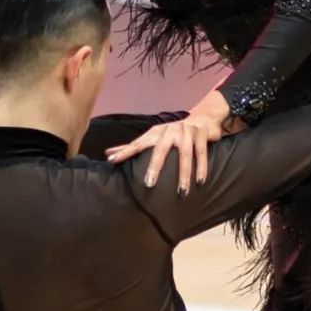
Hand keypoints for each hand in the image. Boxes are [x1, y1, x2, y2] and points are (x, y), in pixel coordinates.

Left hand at [105, 90, 243, 189]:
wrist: (203, 118)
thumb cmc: (173, 133)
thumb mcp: (153, 138)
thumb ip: (133, 147)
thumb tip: (108, 155)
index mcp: (155, 132)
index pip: (138, 143)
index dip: (125, 151)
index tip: (112, 161)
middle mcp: (169, 130)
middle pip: (160, 149)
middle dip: (155, 166)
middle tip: (149, 184)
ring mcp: (186, 131)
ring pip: (185, 155)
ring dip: (184, 174)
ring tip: (181, 191)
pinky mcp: (201, 134)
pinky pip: (201, 153)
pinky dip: (202, 167)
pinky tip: (200, 181)